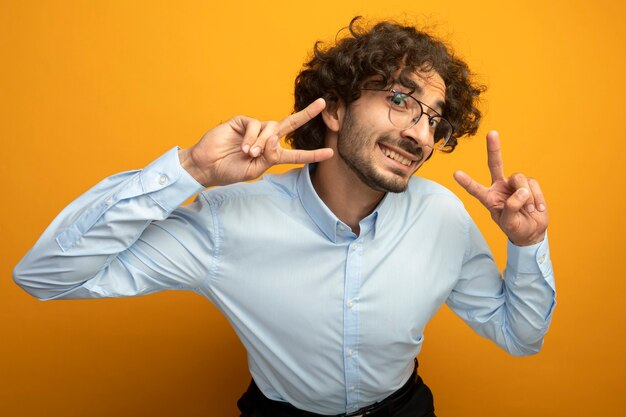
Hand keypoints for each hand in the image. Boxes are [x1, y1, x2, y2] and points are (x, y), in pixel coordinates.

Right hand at [179, 98, 333, 186]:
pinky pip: (255, 125)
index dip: (312, 154)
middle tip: (322, 103)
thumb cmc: (229, 171)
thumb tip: (275, 139)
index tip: (330, 153)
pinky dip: (252, 137)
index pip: (295, 154)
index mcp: (271, 155)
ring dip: (262, 142)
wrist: (206, 166)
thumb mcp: (254, 170)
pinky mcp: (243, 122)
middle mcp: (266, 139)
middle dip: (307, 114)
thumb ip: (268, 157)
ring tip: (249, 153)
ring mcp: (255, 129)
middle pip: (291, 125)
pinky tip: (243, 146)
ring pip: (271, 128)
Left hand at [453, 130, 547, 245]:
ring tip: (528, 210)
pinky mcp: (529, 184)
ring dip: (527, 197)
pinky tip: (536, 208)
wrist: (533, 230)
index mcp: (489, 198)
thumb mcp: (509, 223)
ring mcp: (514, 185)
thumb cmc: (516, 227)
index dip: (467, 182)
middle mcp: (500, 187)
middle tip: (492, 133)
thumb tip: (521, 191)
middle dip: (494, 148)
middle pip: (495, 164)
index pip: (476, 189)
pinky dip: (537, 197)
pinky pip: (533, 184)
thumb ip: (511, 208)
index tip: (456, 174)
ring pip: (519, 179)